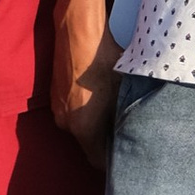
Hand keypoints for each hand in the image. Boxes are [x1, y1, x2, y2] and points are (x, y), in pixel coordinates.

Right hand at [52, 0, 121, 162]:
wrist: (78, 32)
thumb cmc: (104, 61)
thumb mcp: (124, 91)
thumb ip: (128, 116)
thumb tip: (139, 129)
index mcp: (83, 128)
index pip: (98, 161)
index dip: (114, 161)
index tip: (129, 155)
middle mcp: (66, 124)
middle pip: (89, 144)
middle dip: (107, 141)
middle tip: (127, 132)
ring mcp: (58, 109)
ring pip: (81, 127)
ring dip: (96, 124)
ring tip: (115, 112)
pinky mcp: (55, 96)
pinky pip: (72, 112)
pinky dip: (86, 111)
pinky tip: (99, 97)